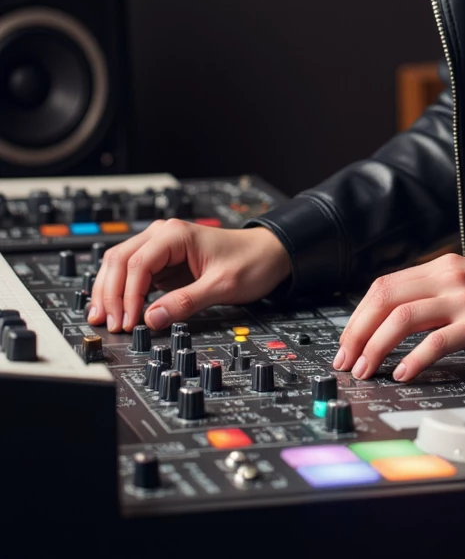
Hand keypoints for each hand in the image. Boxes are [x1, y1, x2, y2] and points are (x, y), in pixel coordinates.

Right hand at [86, 222, 291, 333]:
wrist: (269, 253)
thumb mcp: (222, 285)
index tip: (127, 322)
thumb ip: (186, 302)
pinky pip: (132, 273)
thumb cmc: (251, 261)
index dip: (128, 295)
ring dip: (109, 291)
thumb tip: (152, 319)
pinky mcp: (163, 260)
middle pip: (119, 260)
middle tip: (106, 323)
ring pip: (120, 265)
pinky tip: (117, 309)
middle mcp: (163, 235)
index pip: (138, 264)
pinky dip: (121, 291)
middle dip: (109, 293)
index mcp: (175, 234)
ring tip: (102, 318)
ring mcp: (161, 247)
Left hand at [333, 253, 464, 382]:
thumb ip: (435, 297)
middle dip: (357, 331)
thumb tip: (392, 322)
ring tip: (366, 370)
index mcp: (443, 267)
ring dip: (376, 346)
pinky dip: (413, 359)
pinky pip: (436, 341)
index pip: (384, 286)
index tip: (347, 342)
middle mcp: (450, 276)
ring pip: (402, 318)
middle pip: (385, 298)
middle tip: (347, 360)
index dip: (358, 316)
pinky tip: (403, 374)